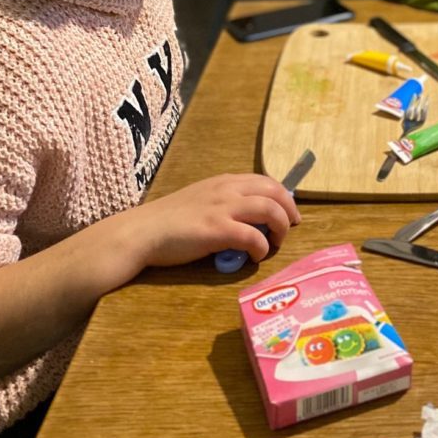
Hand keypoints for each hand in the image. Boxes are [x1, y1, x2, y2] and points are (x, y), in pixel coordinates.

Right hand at [131, 173, 302, 268]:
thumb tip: (248, 216)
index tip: (289, 212)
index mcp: (225, 181)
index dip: (283, 196)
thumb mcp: (202, 199)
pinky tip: (256, 256)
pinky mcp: (217, 230)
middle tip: (292, 227)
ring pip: (270, 210)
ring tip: (276, 242)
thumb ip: (225, 202)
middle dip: (290, 209)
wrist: (144, 231)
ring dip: (281, 228)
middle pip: (275, 191)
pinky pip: (254, 237)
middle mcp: (228, 189)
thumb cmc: (170, 220)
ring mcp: (223, 208)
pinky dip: (262, 247)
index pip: (266, 180)